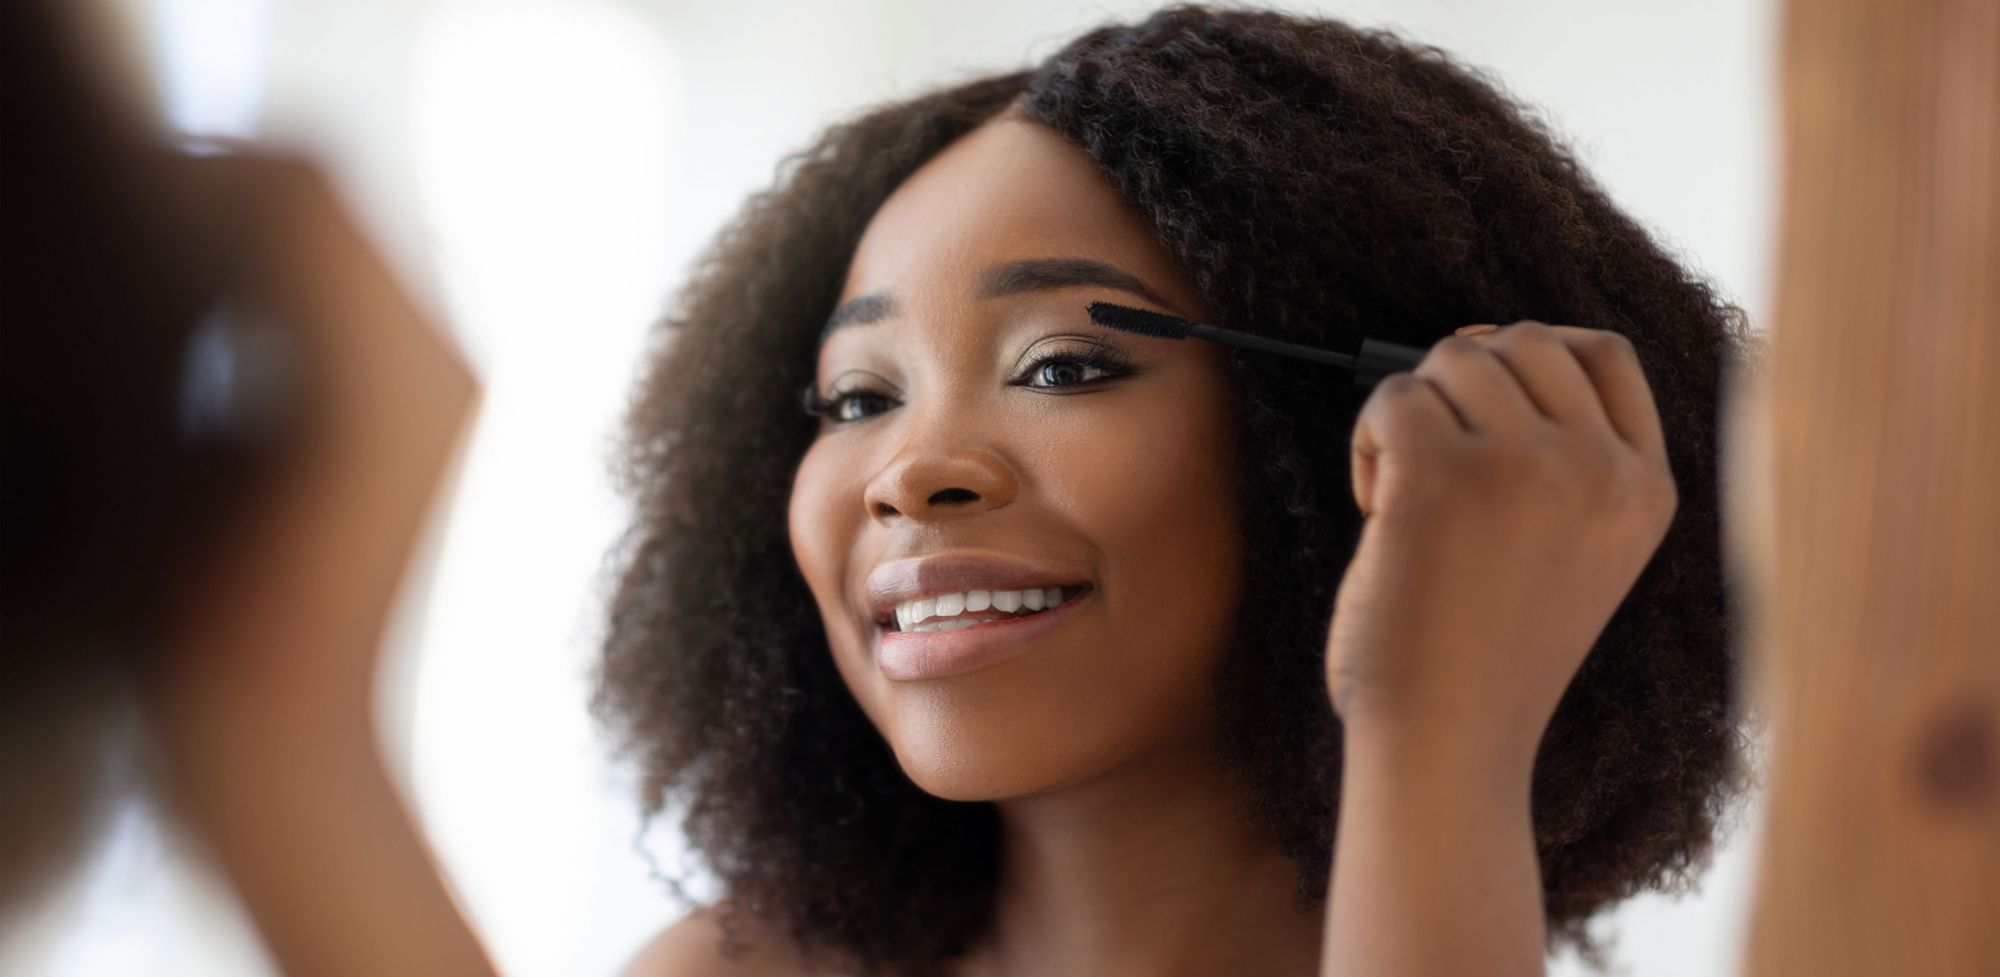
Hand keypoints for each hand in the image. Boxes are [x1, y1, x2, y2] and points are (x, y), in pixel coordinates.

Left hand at [1325, 320, 1676, 765]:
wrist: (1447, 746)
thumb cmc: (1484, 658)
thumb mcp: (1572, 550)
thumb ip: (1562, 458)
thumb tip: (1485, 342)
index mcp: (1644, 491)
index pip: (1604, 354)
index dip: (1531, 353)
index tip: (1480, 398)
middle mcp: (1601, 470)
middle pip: (1520, 341)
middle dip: (1458, 384)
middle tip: (1433, 466)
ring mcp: (1529, 467)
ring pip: (1451, 359)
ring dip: (1409, 414)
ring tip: (1403, 498)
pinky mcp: (1445, 476)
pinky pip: (1391, 397)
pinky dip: (1367, 441)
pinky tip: (1377, 510)